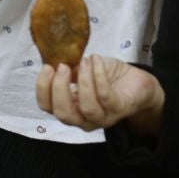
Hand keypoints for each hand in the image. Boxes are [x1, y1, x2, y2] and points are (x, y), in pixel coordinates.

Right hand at [35, 55, 163, 131]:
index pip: (47, 107)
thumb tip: (55, 59)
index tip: (47, 67)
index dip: (43, 89)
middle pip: (63, 114)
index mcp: (70, 107)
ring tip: (84, 62)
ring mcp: (102, 118)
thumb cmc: (108, 76)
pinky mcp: (120, 110)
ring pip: (87, 108)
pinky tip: (97, 61)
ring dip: (83, 81)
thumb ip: (69, 69)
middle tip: (63, 66)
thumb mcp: (83, 69)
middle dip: (59, 89)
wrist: (136, 80)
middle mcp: (83, 118)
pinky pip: (106, 96)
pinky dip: (99, 76)